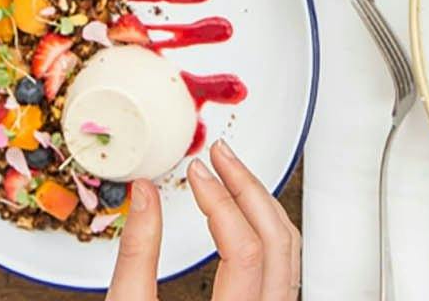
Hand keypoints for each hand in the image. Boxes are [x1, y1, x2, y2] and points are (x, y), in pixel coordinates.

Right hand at [104, 141, 300, 300]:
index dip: (220, 201)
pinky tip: (245, 215)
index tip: (196, 173)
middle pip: (278, 244)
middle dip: (249, 189)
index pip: (243, 250)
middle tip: (221, 155)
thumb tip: (146, 195)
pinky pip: (285, 272)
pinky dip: (269, 234)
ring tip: (234, 175)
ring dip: (263, 207)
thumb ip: (136, 254)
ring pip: (291, 257)